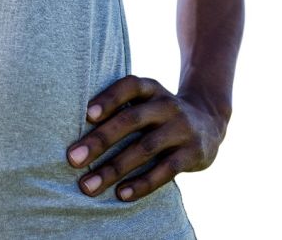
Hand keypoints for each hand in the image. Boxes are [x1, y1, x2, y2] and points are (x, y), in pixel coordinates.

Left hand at [66, 74, 226, 201]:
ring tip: (88, 186)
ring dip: (114, 169)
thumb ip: (117, 110)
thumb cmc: (155, 114)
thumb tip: (74, 135)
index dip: (109, 99)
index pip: (129, 86)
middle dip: (100, 141)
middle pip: (131, 120)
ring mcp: (182, 128)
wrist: (208, 124)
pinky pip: (166, 170)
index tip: (87, 115)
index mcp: (150, 88)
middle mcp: (167, 105)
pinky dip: (142, 183)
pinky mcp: (193, 153)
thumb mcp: (143, 102)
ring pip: (144, 148)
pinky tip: (121, 194)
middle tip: (72, 159)